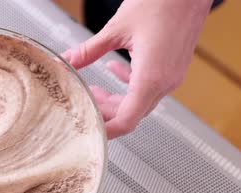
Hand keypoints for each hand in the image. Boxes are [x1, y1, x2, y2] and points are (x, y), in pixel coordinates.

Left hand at [63, 0, 211, 138]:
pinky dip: (129, 84)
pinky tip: (114, 69)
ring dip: (116, 99)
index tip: (89, 130)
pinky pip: (149, 86)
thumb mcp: (116, 28)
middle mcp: (165, 81)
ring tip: (93, 91)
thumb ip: (89, 50)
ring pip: (139, 101)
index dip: (106, 130)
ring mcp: (172, 75)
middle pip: (131, 113)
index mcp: (151, 78)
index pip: (126, 121)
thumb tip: (67, 61)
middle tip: (84, 104)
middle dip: (105, 112)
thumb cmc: (163, 2)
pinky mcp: (173, 67)